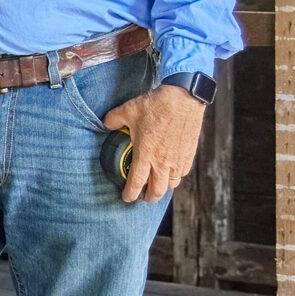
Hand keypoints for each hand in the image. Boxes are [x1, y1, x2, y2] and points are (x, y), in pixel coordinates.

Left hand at [101, 84, 205, 204]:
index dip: (130, 194)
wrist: (183, 98)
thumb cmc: (156, 105)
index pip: (136, 183)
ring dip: (163, 187)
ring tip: (157, 184)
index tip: (127, 197)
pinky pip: (182, 173)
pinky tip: (171, 172)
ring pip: (171, 185)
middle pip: (156, 191)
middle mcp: (162, 162)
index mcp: (145, 155)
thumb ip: (113, 120)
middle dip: (148, 197)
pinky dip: (175, 176)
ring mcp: (178, 160)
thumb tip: (106, 124)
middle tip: (142, 196)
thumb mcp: (128, 110)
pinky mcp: (189, 154)